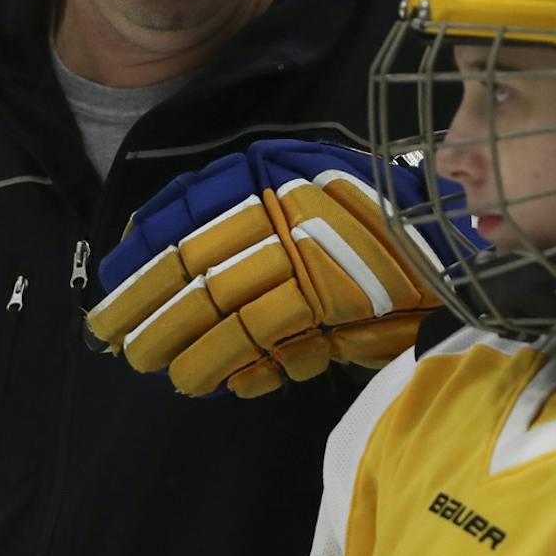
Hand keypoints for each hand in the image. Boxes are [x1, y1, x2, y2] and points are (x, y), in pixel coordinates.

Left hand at [86, 141, 472, 397]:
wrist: (447, 248)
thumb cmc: (365, 233)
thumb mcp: (294, 207)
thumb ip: (234, 229)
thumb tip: (154, 259)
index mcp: (262, 171)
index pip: (176, 215)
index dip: (136, 260)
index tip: (107, 293)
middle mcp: (275, 200)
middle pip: (185, 263)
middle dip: (140, 308)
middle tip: (113, 340)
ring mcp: (301, 245)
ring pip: (214, 304)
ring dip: (177, 345)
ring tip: (157, 369)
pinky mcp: (326, 292)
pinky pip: (257, 335)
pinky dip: (229, 363)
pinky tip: (214, 383)